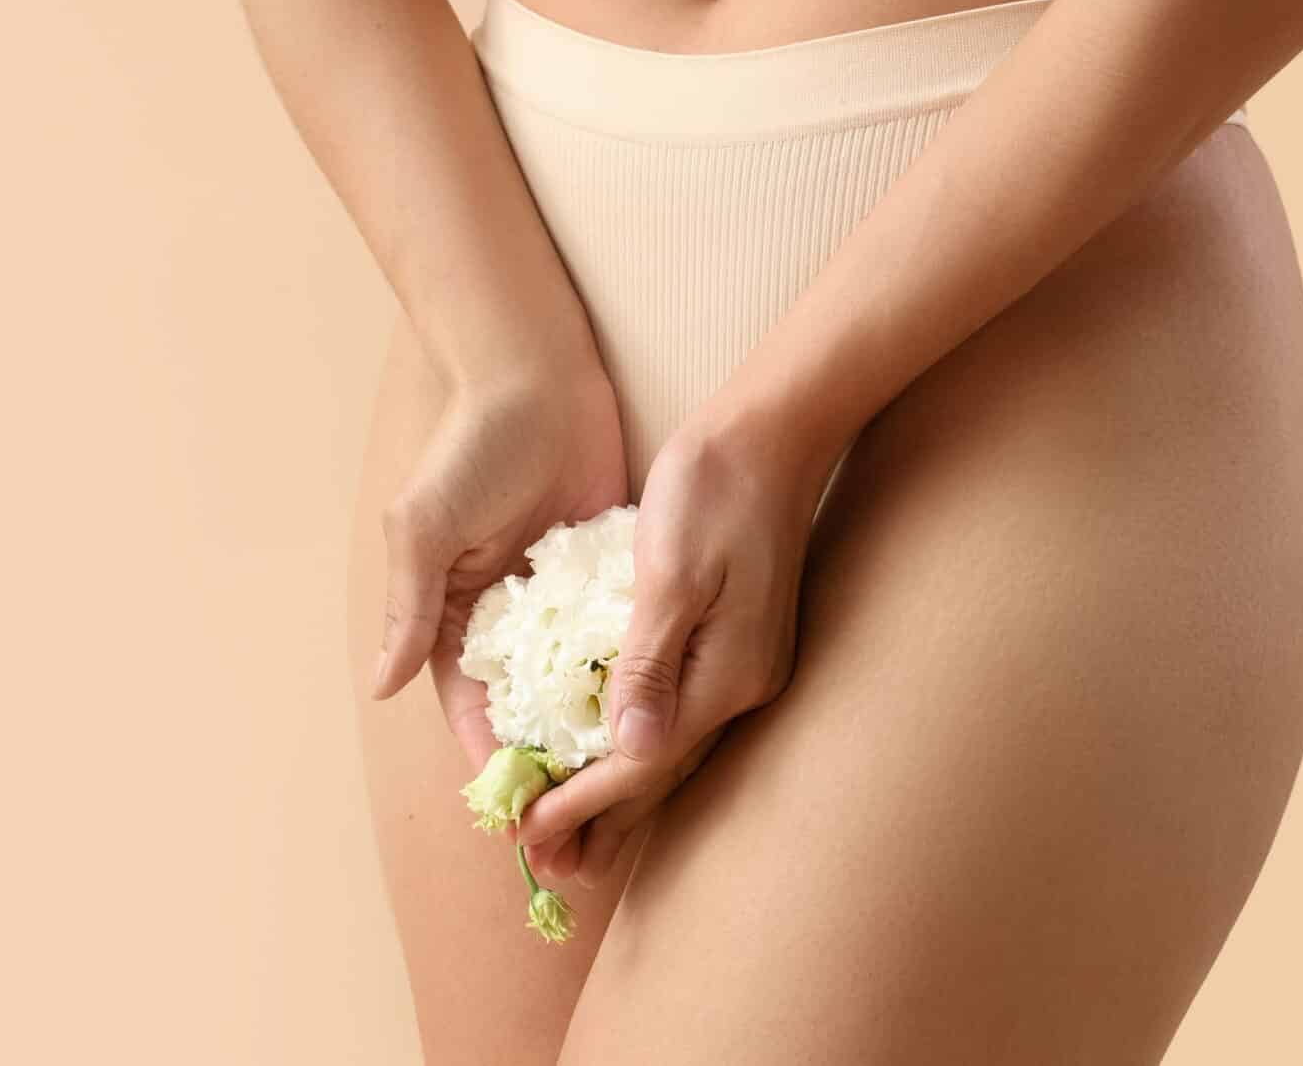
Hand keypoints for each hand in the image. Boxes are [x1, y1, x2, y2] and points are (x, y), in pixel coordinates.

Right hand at [367, 370, 628, 778]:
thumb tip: (380, 685)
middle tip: (579, 809)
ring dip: (594, 721)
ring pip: (576, 677)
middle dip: (545, 753)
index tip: (516, 807)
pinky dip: (631, 667)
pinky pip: (616, 631)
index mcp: (451, 609)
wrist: (537, 374)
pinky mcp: (603, 569)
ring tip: (626, 777)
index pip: (469, 702)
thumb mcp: (426, 530)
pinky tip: (659, 709)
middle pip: (525, 703)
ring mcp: (557, 593)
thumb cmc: (472, 448)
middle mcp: (504, 612)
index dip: (489, 753)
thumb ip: (409, 608)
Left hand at [513, 407, 837, 888]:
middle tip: (547, 872)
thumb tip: (629, 748)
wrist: (775, 430)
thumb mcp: (670, 571)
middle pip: (659, 776)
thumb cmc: (714, 486)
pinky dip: (641, 750)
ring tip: (577, 843)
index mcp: (720, 676)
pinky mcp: (739, 645)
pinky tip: (617, 760)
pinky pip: (681, 718)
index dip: (580, 803)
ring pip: (670, 753)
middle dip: (600, 823)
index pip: (638, 764)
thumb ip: (649, 661)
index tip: (527, 833)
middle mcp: (739, 685)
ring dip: (621, 798)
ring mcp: (746, 668)